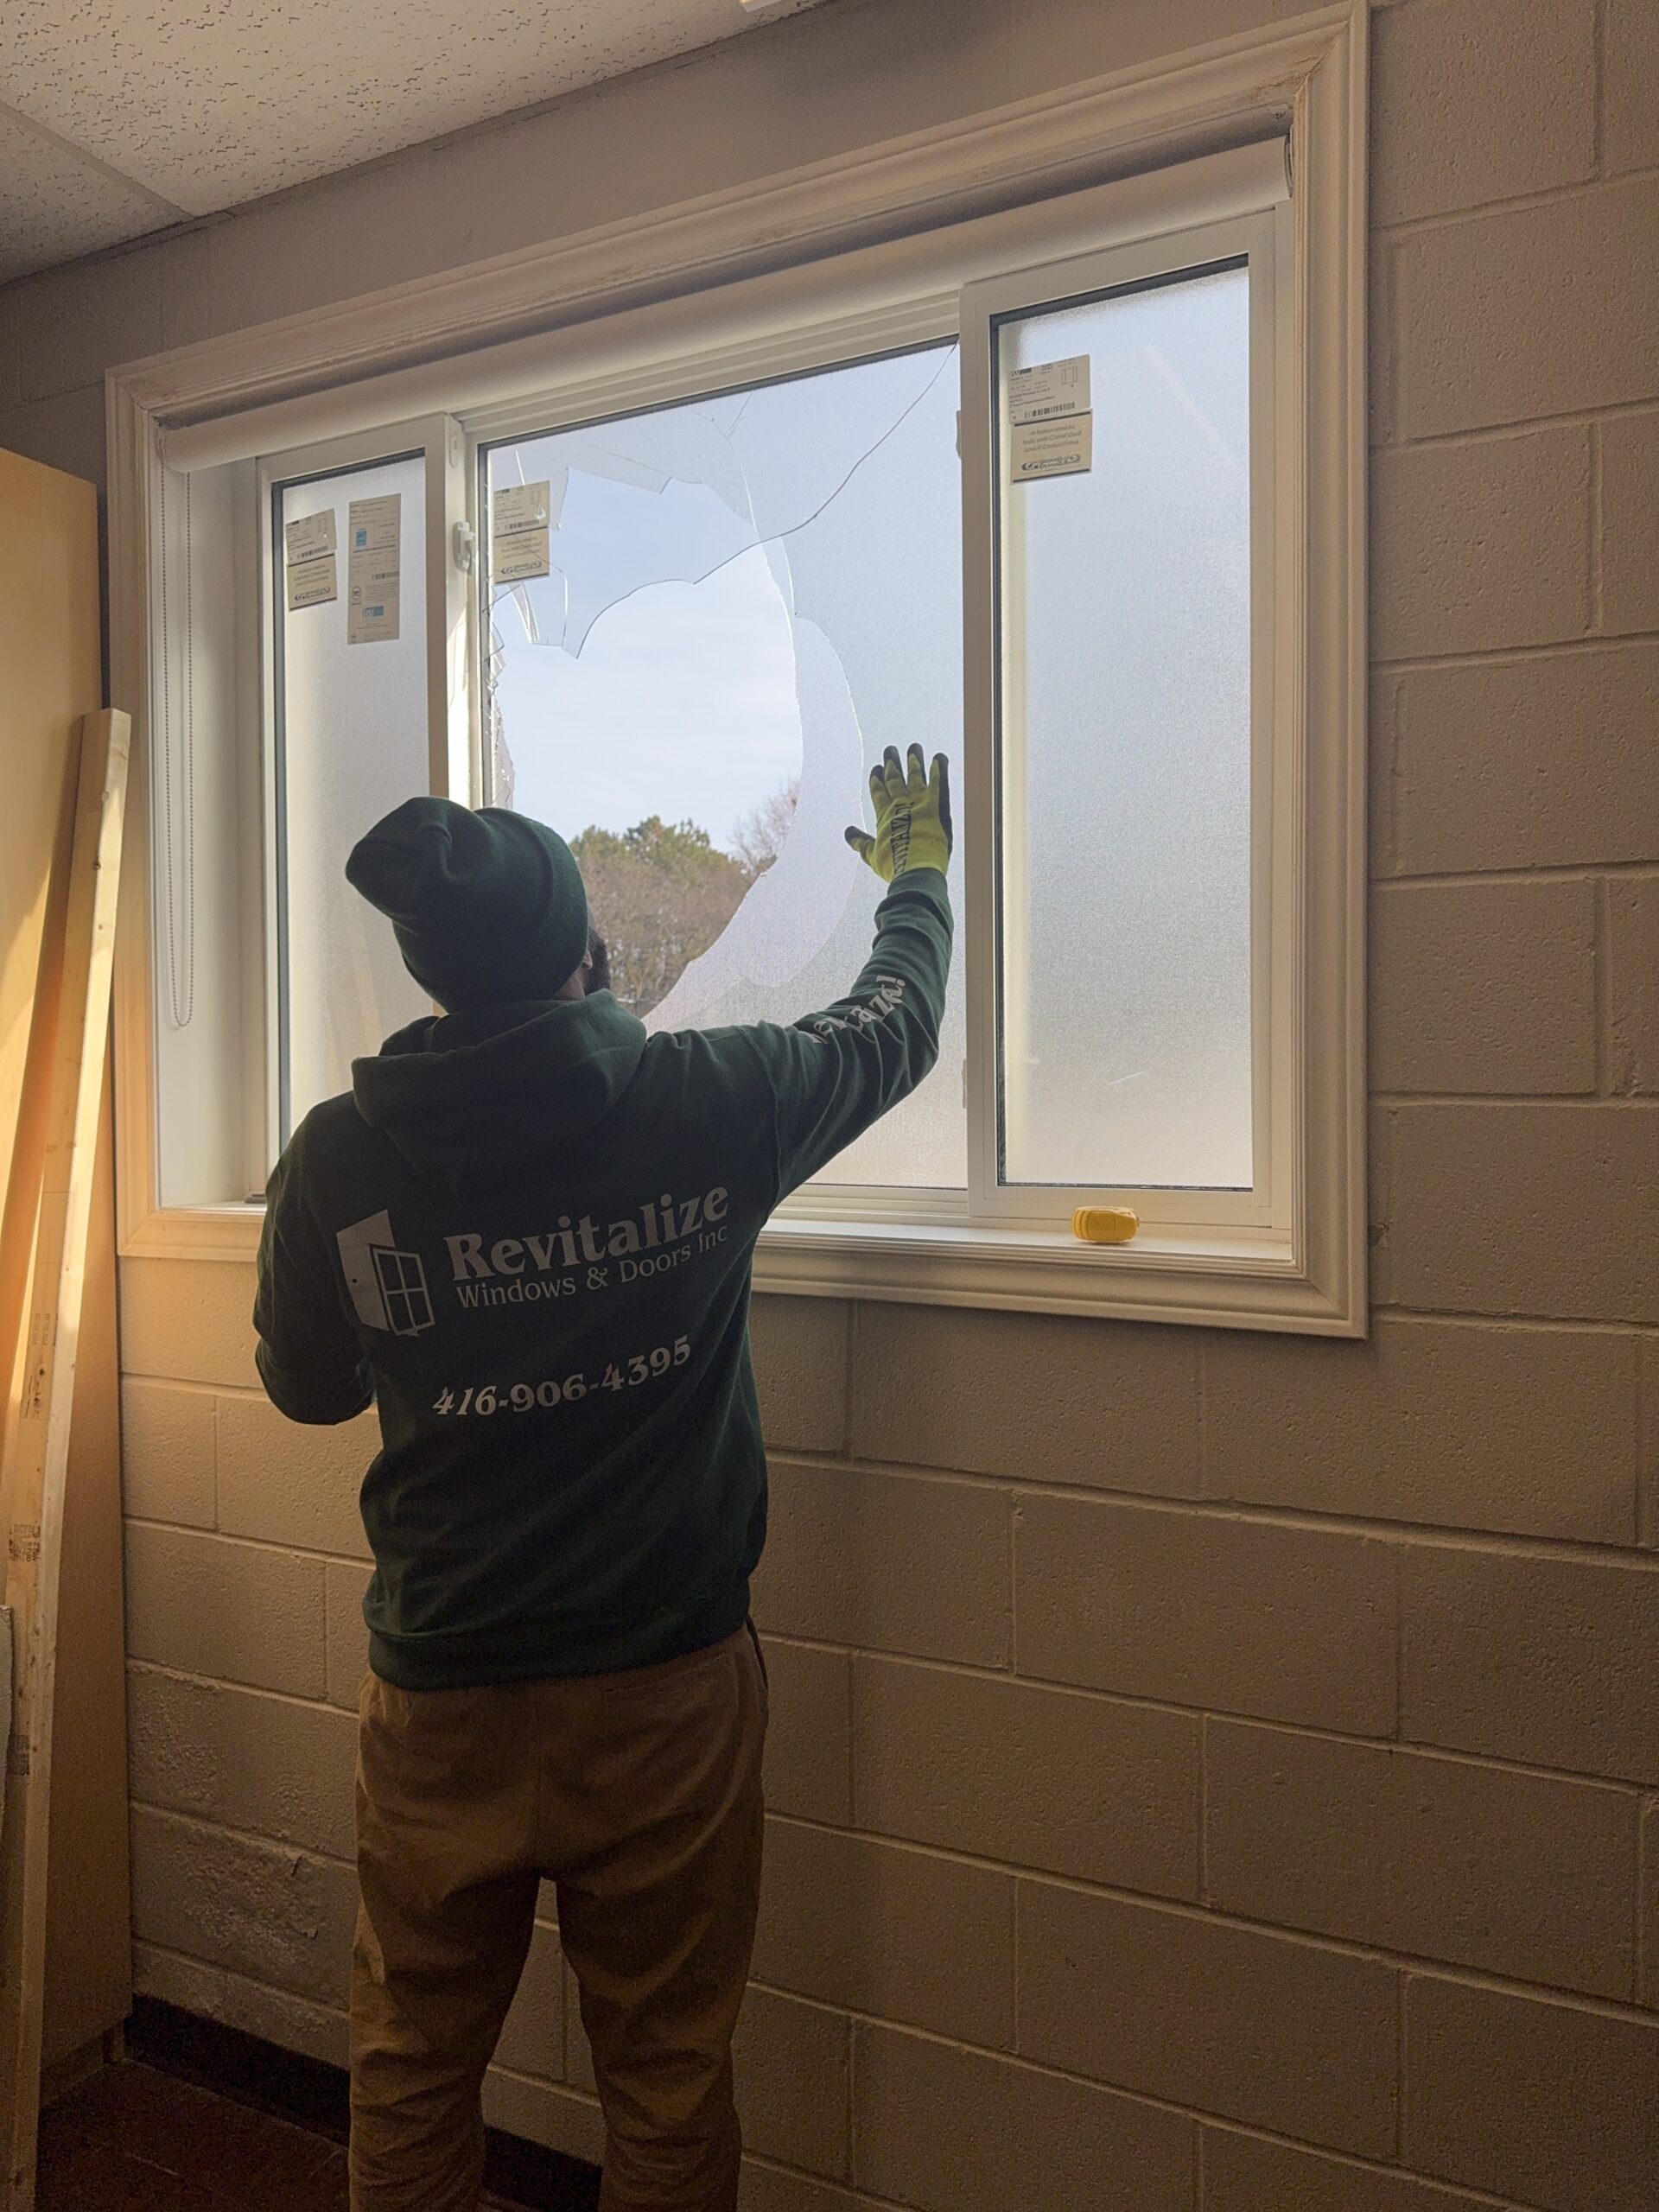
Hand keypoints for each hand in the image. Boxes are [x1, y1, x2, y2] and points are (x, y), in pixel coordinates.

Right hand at [844, 745, 951, 880]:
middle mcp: (900, 803)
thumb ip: (860, 842)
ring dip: (914, 761)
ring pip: (915, 775)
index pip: (879, 792)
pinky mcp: (936, 802)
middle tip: (890, 749)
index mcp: (884, 815)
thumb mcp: (872, 855)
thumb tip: (847, 833)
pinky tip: (939, 758)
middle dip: (892, 764)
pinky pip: (939, 781)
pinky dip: (939, 768)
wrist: (915, 867)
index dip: (877, 779)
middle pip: (895, 779)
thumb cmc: (894, 865)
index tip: (877, 768)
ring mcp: (918, 801)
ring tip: (914, 747)